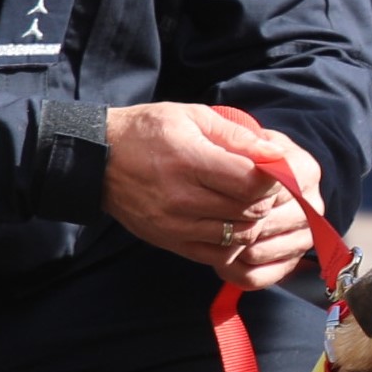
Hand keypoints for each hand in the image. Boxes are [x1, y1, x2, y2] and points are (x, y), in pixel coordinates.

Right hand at [102, 103, 325, 288]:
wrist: (97, 160)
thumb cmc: (146, 131)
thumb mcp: (191, 117)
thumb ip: (236, 136)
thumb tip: (274, 153)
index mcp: (189, 161)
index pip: (251, 182)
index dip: (272, 178)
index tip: (272, 169)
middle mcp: (182, 198)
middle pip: (249, 211)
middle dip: (266, 199)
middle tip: (263, 186)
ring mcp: (175, 226)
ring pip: (238, 236)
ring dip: (252, 221)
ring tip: (247, 203)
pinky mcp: (171, 243)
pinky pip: (217, 255)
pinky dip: (234, 243)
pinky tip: (231, 223)